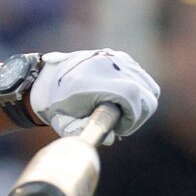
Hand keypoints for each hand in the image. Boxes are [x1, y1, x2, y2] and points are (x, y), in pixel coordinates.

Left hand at [30, 49, 159, 140]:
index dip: (132, 118)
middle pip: (147, 93)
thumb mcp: (66, 125)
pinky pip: (143, 78)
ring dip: (140, 105)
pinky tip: (122, 102)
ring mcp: (116, 58)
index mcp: (91, 82)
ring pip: (149, 86)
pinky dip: (139, 93)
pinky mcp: (120, 57)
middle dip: (139, 116)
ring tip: (121, 114)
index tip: (120, 129)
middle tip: (121, 126)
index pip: (131, 96)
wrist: (46, 78)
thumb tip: (113, 138)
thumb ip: (89, 133)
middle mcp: (107, 65)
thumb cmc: (56, 106)